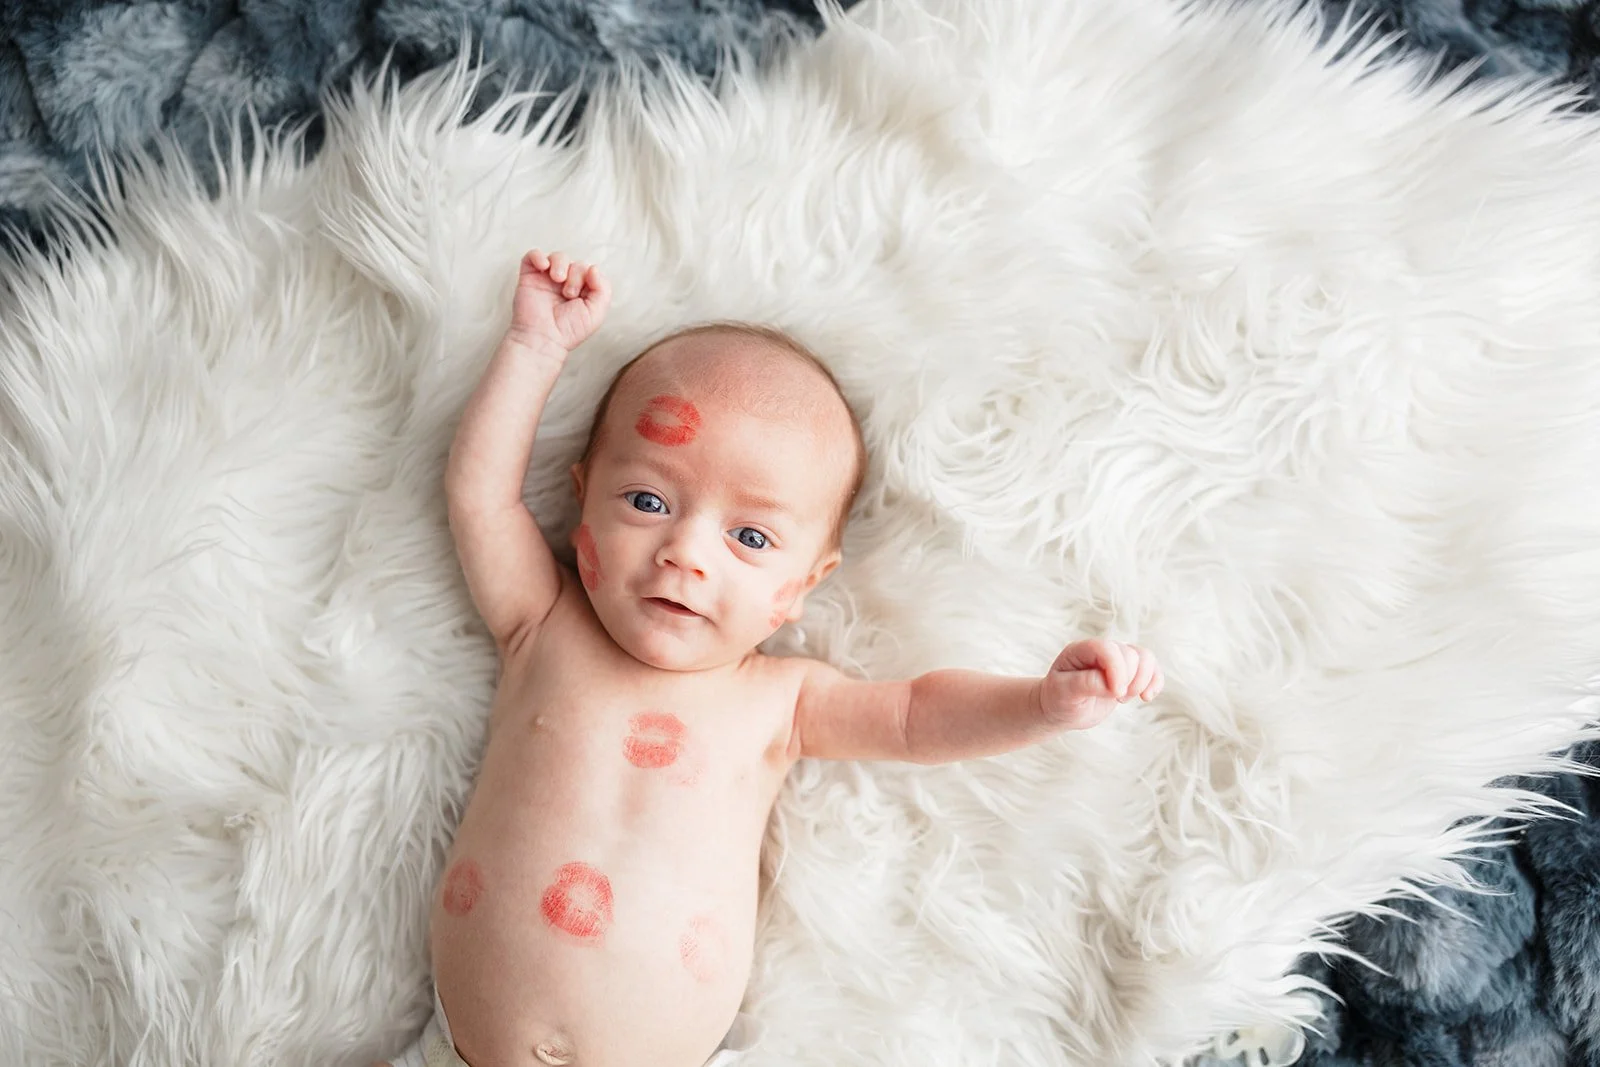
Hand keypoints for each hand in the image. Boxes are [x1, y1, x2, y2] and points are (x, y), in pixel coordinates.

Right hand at [508, 249, 610, 352]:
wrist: (543, 338)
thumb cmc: (568, 330)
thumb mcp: (596, 312)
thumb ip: (603, 289)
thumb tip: (593, 267)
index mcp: (582, 292)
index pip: (590, 272)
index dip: (590, 277)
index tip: (583, 292)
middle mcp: (565, 284)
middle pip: (577, 263)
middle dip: (576, 275)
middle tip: (569, 294)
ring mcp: (546, 279)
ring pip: (558, 257)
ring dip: (561, 264)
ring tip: (558, 280)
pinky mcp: (529, 277)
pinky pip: (533, 255)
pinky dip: (538, 256)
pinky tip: (543, 266)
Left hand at [1037, 639, 1162, 730]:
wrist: (1062, 710)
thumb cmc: (1059, 700)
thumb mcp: (1064, 693)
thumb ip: (1085, 684)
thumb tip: (1111, 685)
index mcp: (1080, 650)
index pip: (1106, 648)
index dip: (1117, 669)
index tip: (1115, 694)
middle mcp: (1101, 650)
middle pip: (1129, 654)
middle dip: (1129, 680)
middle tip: (1116, 698)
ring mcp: (1116, 660)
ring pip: (1145, 657)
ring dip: (1143, 680)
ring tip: (1125, 698)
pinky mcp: (1129, 672)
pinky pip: (1152, 668)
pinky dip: (1155, 682)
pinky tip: (1147, 697)